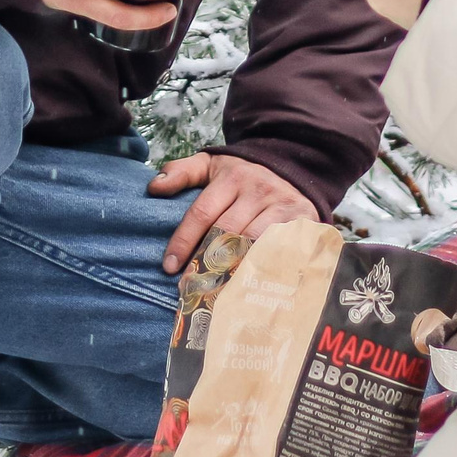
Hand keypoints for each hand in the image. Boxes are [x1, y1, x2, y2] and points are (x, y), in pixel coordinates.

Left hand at [148, 153, 319, 272]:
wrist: (292, 169)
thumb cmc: (242, 175)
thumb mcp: (212, 165)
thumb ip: (183, 172)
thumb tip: (154, 186)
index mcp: (232, 176)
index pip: (202, 213)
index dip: (184, 241)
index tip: (169, 267)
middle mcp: (257, 189)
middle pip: (227, 232)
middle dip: (206, 260)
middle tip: (191, 287)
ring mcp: (281, 204)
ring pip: (253, 243)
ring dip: (233, 268)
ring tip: (216, 291)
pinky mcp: (302, 218)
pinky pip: (279, 248)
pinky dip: (264, 266)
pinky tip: (250, 284)